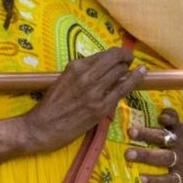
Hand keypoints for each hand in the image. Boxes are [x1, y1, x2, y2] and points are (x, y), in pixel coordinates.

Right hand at [18, 44, 140, 153]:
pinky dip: (136, 78)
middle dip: (125, 58)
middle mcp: (85, 75)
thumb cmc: (50, 106)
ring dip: (129, 68)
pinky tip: (142, 72)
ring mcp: (95, 91)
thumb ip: (81, 73)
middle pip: (115, 60)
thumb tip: (101, 68)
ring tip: (134, 69)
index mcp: (75, 67)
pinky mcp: (101, 106)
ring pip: (121, 71)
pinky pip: (124, 88)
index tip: (121, 56)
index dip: (117, 54)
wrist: (40, 128)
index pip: (104, 55)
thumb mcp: (63, 81)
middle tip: (129, 60)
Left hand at [126, 103, 182, 182]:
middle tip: (127, 153)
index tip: (134, 127)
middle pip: (164, 152)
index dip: (157, 125)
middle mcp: (181, 150)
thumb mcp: (169, 125)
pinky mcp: (182, 182)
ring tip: (140, 178)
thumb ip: (162, 115)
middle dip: (146, 153)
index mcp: (178, 133)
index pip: (171, 126)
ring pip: (169, 173)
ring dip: (155, 177)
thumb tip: (153, 107)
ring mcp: (182, 168)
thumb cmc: (169, 139)